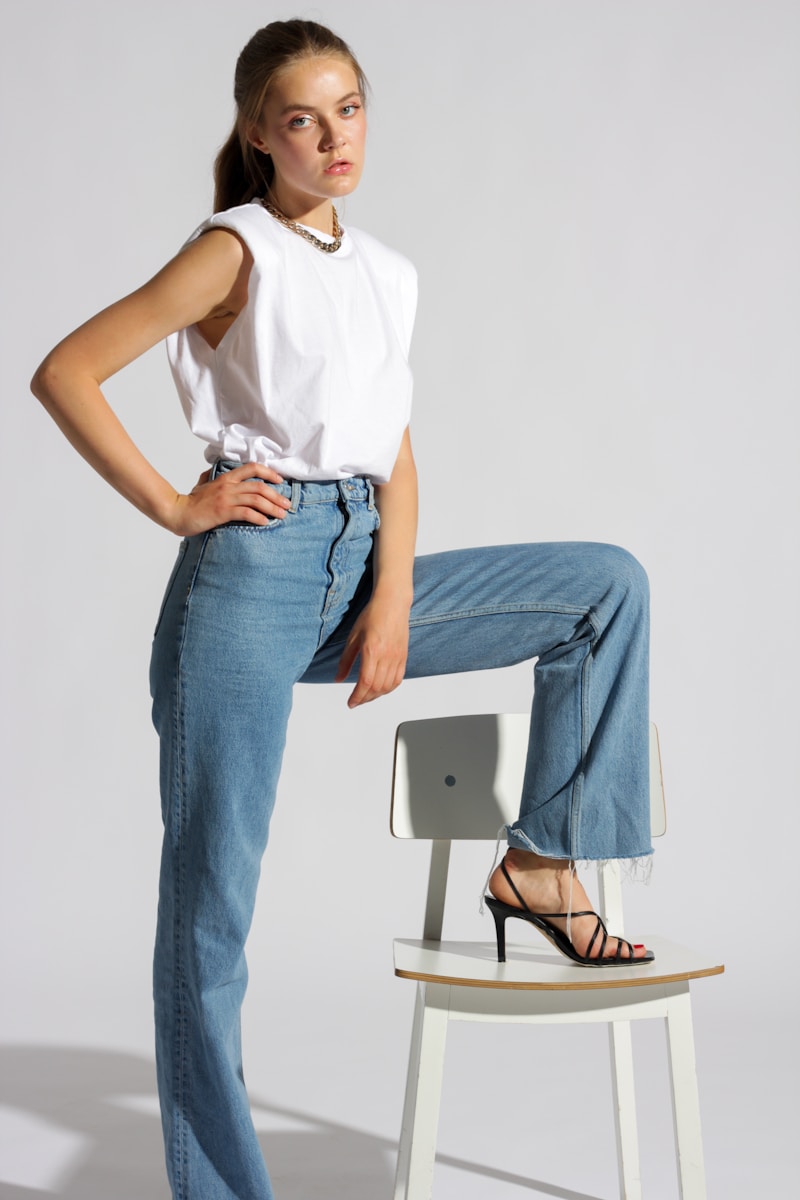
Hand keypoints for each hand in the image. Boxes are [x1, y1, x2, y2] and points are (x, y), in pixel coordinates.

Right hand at [167, 463, 291, 535]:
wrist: (177, 512)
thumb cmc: (191, 502)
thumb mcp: (202, 485)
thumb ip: (210, 478)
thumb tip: (211, 474)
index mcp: (226, 478)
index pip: (252, 468)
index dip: (269, 472)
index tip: (280, 481)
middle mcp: (228, 486)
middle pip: (259, 486)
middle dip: (277, 495)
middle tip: (286, 504)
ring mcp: (226, 498)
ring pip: (256, 499)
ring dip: (272, 507)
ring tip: (281, 515)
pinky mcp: (223, 512)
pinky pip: (246, 513)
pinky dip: (259, 518)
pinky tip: (266, 523)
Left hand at [335, 595, 410, 706]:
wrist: (392, 603)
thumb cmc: (372, 616)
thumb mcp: (353, 638)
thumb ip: (345, 661)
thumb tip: (338, 679)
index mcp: (372, 651)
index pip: (365, 682)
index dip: (357, 696)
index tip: (350, 702)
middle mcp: (387, 656)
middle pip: (377, 688)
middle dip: (365, 699)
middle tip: (356, 702)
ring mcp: (397, 657)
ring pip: (388, 686)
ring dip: (376, 696)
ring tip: (366, 697)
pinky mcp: (403, 656)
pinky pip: (398, 679)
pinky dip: (389, 688)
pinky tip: (381, 689)